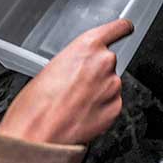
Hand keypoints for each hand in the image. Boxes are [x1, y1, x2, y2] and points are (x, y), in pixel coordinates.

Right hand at [0, 19, 132, 144]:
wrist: (36, 134)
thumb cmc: (36, 102)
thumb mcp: (52, 66)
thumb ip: (76, 61)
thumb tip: (81, 68)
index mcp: (88, 45)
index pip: (117, 28)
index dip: (122, 29)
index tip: (126, 28)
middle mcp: (105, 62)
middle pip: (109, 63)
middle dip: (97, 73)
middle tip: (75, 88)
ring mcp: (113, 86)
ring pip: (110, 85)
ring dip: (98, 92)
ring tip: (74, 104)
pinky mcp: (116, 108)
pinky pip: (111, 104)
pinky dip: (101, 109)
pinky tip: (82, 115)